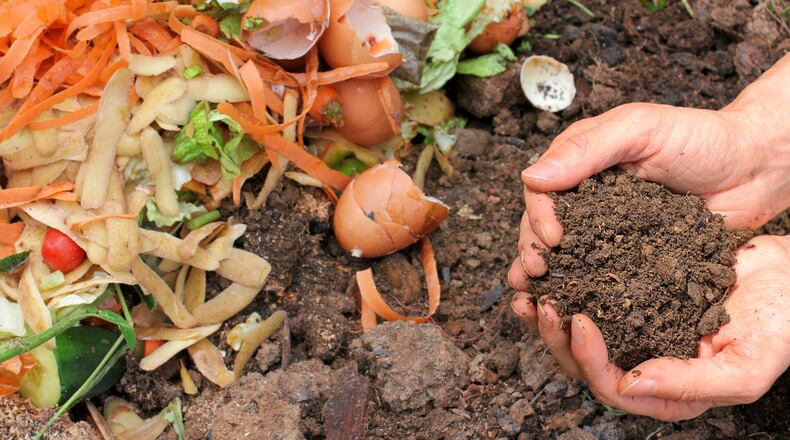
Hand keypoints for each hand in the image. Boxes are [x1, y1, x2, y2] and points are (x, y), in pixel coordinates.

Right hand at [508, 54, 789, 287]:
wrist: (756, 168)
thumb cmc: (702, 138)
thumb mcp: (641, 129)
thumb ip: (587, 148)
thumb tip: (532, 177)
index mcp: (581, 163)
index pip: (541, 190)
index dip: (538, 215)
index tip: (552, 238)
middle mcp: (588, 198)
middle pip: (544, 226)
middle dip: (532, 250)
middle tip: (537, 273)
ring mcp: (608, 230)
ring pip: (566, 254)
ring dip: (548, 276)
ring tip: (538, 298)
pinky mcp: (632, 257)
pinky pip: (602, 275)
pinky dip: (583, 291)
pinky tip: (572, 308)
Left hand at [511, 235, 789, 420]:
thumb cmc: (780, 325)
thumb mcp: (745, 365)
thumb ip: (691, 383)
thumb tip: (630, 384)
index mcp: (668, 391)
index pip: (613, 388)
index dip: (588, 360)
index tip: (578, 320)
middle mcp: (645, 362)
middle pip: (585, 363)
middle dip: (557, 336)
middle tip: (543, 302)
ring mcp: (637, 327)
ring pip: (580, 331)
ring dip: (551, 313)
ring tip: (530, 287)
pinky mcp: (632, 294)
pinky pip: (591, 293)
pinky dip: (568, 281)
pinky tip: (552, 265)